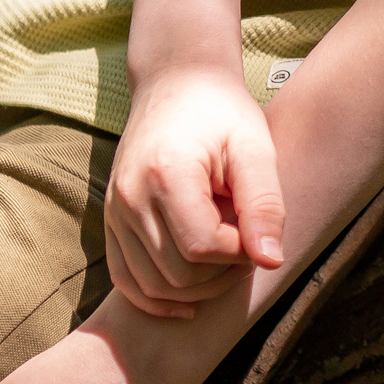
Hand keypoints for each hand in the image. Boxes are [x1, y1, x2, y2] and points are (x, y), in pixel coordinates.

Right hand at [106, 63, 285, 317]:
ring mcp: (114, 212)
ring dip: (196, 288)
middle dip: (221, 273)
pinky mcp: (111, 222)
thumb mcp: (255, 147)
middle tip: (248, 245)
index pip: (202, 247)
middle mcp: (129, 198)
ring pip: (152, 284)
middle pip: (177, 273)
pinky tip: (191, 300)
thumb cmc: (223, 111)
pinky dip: (156, 297)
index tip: (258, 230)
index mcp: (166, 174)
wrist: (177, 83)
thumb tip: (272, 261)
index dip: (239, 252)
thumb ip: (264, 203)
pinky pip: (125, 280)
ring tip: (226, 257)